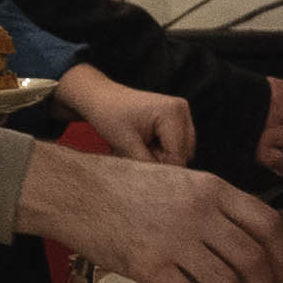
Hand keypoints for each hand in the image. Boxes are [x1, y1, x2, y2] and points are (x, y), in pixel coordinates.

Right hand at [15, 142, 282, 282]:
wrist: (72, 190)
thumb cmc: (116, 185)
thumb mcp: (175, 180)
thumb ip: (208, 206)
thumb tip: (232, 244)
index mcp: (211, 189)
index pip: (268, 224)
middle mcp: (201, 213)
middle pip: (253, 260)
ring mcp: (176, 239)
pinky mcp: (150, 265)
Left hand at [60, 63, 196, 166]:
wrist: (99, 97)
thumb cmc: (108, 116)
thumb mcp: (126, 144)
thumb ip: (147, 165)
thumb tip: (162, 184)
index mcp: (172, 113)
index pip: (177, 155)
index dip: (162, 170)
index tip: (142, 174)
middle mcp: (182, 110)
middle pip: (183, 154)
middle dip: (161, 162)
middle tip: (135, 156)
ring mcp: (181, 113)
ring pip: (181, 152)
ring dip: (161, 157)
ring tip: (137, 149)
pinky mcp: (176, 119)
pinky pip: (176, 146)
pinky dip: (161, 150)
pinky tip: (143, 144)